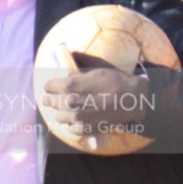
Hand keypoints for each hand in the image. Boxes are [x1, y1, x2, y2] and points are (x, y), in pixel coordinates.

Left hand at [38, 63, 157, 143]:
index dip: (50, 86)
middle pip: (50, 102)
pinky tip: (79, 119)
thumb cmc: (115, 81)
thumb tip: (69, 54)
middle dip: (51, 99)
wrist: (134, 98)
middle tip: (53, 98)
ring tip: (67, 109)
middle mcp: (71, 102)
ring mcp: (78, 118)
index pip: (49, 87)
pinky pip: (71, 128)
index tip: (52, 86)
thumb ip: (79, 66)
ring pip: (58, 117)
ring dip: (61, 112)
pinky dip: (73, 124)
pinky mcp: (86, 129)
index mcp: (71, 85)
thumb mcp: (96, 69)